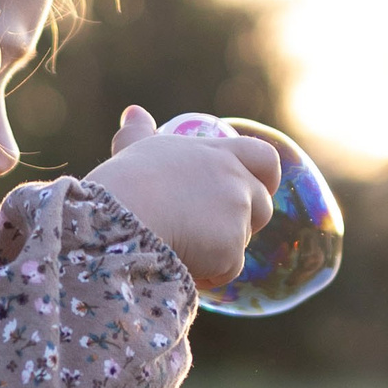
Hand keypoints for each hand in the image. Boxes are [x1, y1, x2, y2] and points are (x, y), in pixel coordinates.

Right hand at [82, 106, 280, 286]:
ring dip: (218, 252)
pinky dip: (208, 274)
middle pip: (261, 207)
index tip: (259, 189)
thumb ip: (140, 133)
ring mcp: (238, 215)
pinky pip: (227, 270)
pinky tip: (179, 263)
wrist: (120, 218)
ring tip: (178, 246)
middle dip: (244, 224)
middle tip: (206, 233)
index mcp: (217, 154)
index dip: (267, 178)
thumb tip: (134, 113)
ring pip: (240, 243)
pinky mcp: (233, 250)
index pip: (264, 158)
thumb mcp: (135, 151)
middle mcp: (234, 181)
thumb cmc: (122, 184)